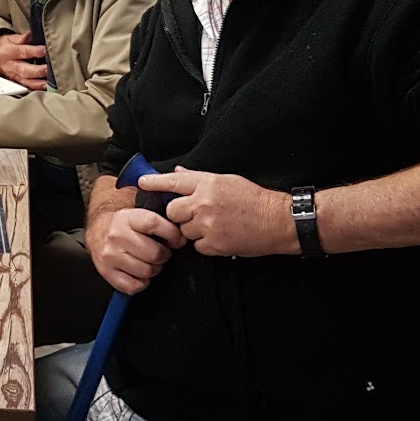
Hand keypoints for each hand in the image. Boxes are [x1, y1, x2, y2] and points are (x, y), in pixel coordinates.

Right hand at [0, 30, 47, 90]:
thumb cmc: (5, 45)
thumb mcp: (10, 39)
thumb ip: (21, 38)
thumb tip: (30, 34)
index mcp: (8, 52)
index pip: (22, 51)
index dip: (34, 51)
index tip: (45, 50)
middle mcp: (10, 65)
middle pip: (23, 70)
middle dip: (36, 71)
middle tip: (48, 69)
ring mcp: (12, 76)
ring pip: (24, 81)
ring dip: (37, 83)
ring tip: (47, 83)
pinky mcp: (15, 82)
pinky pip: (25, 87)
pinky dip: (34, 89)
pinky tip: (43, 89)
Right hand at [87, 202, 185, 293]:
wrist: (99, 229)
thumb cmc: (125, 224)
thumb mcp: (140, 214)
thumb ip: (161, 221)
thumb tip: (183, 236)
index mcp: (127, 218)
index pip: (154, 224)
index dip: (173, 235)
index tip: (178, 240)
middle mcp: (117, 236)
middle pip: (154, 253)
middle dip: (163, 255)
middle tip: (161, 252)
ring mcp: (111, 256)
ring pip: (147, 271)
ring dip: (153, 269)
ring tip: (148, 261)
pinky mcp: (107, 272)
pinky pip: (134, 286)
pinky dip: (141, 282)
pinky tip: (139, 272)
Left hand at [140, 167, 293, 257]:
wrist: (278, 221)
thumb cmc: (254, 200)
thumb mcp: (227, 181)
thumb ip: (200, 179)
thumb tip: (178, 173)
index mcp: (208, 183)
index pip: (174, 181)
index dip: (155, 182)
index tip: (141, 183)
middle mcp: (204, 202)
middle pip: (172, 211)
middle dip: (180, 214)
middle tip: (196, 214)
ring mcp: (208, 224)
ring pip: (184, 230)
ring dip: (194, 230)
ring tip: (215, 225)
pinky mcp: (214, 243)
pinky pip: (197, 246)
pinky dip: (206, 245)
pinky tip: (221, 236)